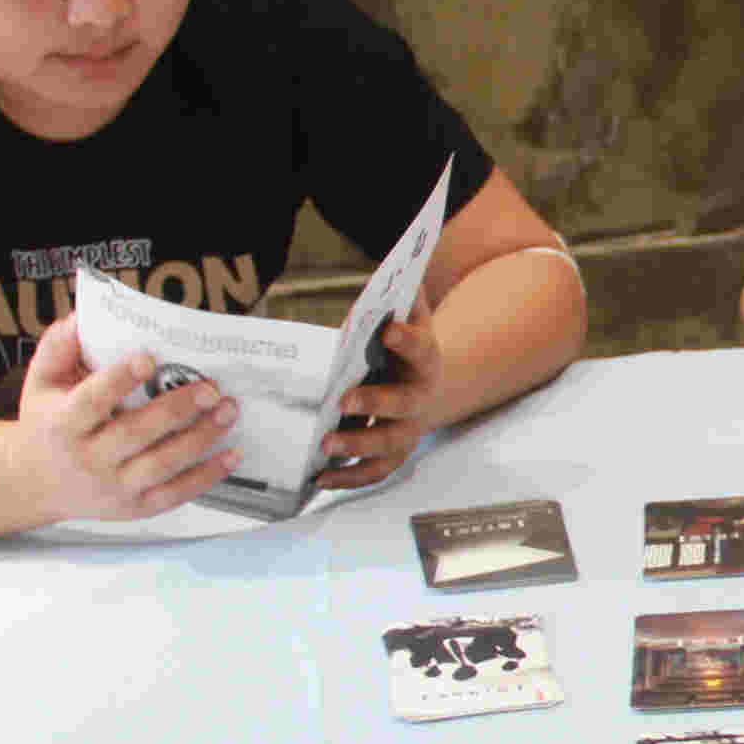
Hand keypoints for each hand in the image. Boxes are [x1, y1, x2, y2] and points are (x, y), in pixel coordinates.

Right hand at [14, 314, 238, 521]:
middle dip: (176, 409)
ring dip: (201, 437)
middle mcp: (88, 459)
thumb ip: (58, 348)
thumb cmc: (46, 422)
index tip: (149, 358)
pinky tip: (233, 452)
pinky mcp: (136, 507)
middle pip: (136, 433)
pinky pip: (176, 494)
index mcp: (63, 424)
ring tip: (228, 410)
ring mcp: (114, 488)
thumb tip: (83, 318)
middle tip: (211, 387)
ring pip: (163, 464)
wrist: (36, 484)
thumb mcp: (40, 382)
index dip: (119, 380)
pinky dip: (208, 476)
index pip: (91, 401)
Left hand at [321, 290, 443, 487]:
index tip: (387, 329)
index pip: (421, 348)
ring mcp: (408, 431)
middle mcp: (420, 399)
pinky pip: (373, 472)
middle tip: (343, 400)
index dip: (407, 339)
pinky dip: (348, 478)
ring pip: (389, 445)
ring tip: (326, 444)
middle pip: (403, 404)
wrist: (425, 386)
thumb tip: (401, 265)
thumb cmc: (405, 348)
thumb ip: (403, 297)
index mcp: (425, 360)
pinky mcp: (393, 455)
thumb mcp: (408, 317)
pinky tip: (319, 478)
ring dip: (358, 446)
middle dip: (375, 402)